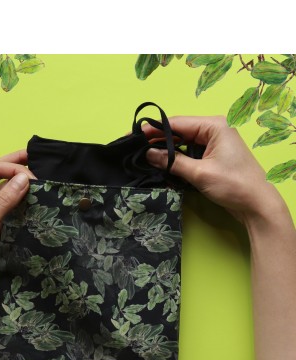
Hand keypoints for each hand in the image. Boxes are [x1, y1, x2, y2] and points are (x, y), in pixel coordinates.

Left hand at [0, 149, 35, 303]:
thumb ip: (4, 202)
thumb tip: (25, 179)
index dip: (14, 169)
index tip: (35, 179)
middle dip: (17, 167)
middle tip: (40, 160)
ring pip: (4, 189)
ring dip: (20, 185)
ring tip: (41, 180)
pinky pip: (7, 205)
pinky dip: (19, 201)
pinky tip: (33, 199)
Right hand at [145, 116, 286, 224]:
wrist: (257, 205)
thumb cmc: (233, 185)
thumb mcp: (199, 173)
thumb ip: (172, 162)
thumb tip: (149, 154)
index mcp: (214, 126)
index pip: (178, 123)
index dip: (154, 129)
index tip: (134, 135)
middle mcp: (214, 131)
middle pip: (179, 132)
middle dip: (158, 140)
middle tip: (135, 147)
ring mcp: (214, 145)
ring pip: (183, 144)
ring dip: (166, 151)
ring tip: (144, 156)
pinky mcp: (213, 159)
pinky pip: (190, 154)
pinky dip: (177, 160)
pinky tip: (161, 164)